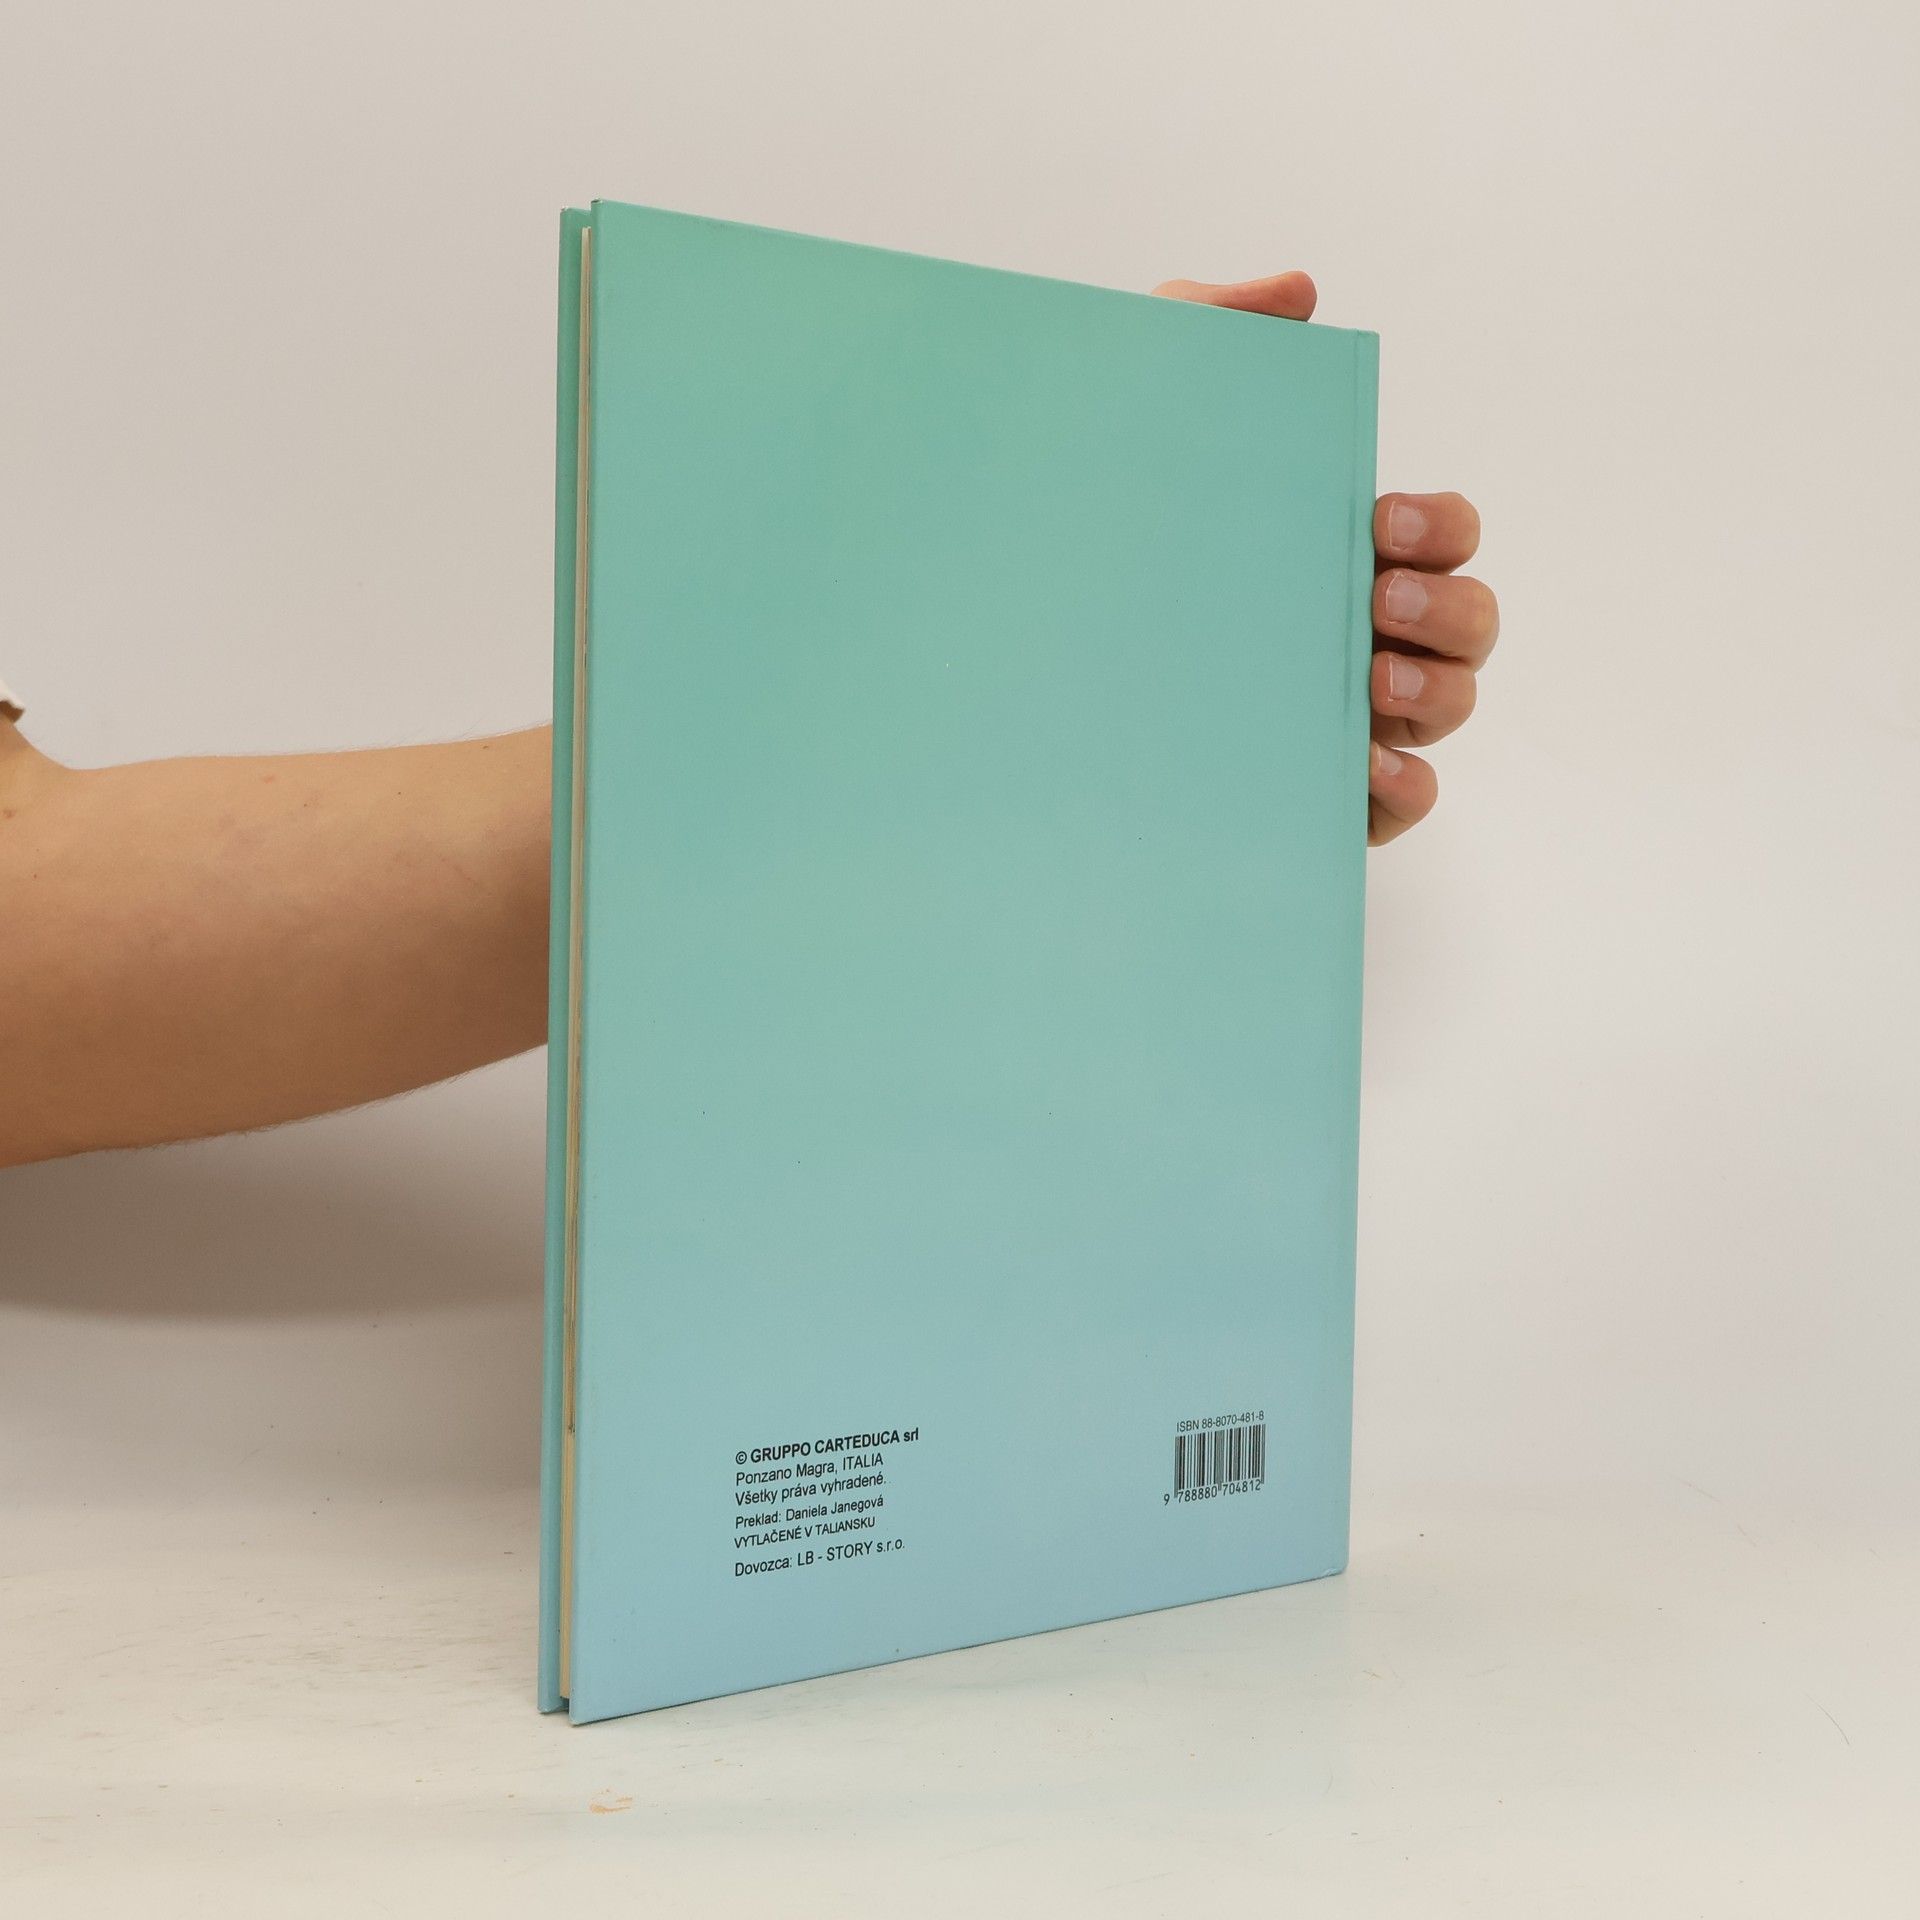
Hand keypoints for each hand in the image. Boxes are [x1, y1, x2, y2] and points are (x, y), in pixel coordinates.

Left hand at [1154, 271, 1497, 844]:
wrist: (1011, 631)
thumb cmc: (1099, 516)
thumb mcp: (1141, 407)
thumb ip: (1213, 329)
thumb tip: (1300, 294)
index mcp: (1339, 550)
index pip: (1442, 535)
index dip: (1441, 527)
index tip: (1380, 521)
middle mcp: (1358, 631)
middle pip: (1467, 624)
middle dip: (1448, 610)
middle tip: (1378, 601)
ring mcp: (1342, 715)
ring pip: (1446, 710)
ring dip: (1434, 695)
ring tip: (1370, 682)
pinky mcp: (1309, 789)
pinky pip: (1395, 802)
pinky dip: (1403, 788)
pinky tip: (1365, 770)